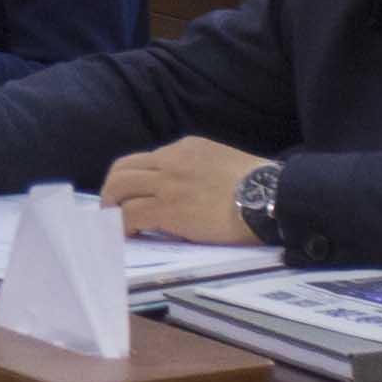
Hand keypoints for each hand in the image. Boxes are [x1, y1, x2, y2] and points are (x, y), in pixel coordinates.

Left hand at [98, 138, 267, 245]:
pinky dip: (123, 224)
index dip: (137, 178)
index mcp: (187, 147)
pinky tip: (130, 234)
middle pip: (123, 168)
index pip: (148, 159)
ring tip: (118, 223)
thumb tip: (188, 190)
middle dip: (113, 189)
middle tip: (114, 207)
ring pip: (119, 187)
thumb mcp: (224, 162)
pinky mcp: (167, 208)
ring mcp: (167, 183)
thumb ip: (200, 169)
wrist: (268, 197)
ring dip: (113, 205)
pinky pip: (130, 214)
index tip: (136, 194)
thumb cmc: (258, 186)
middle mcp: (171, 160)